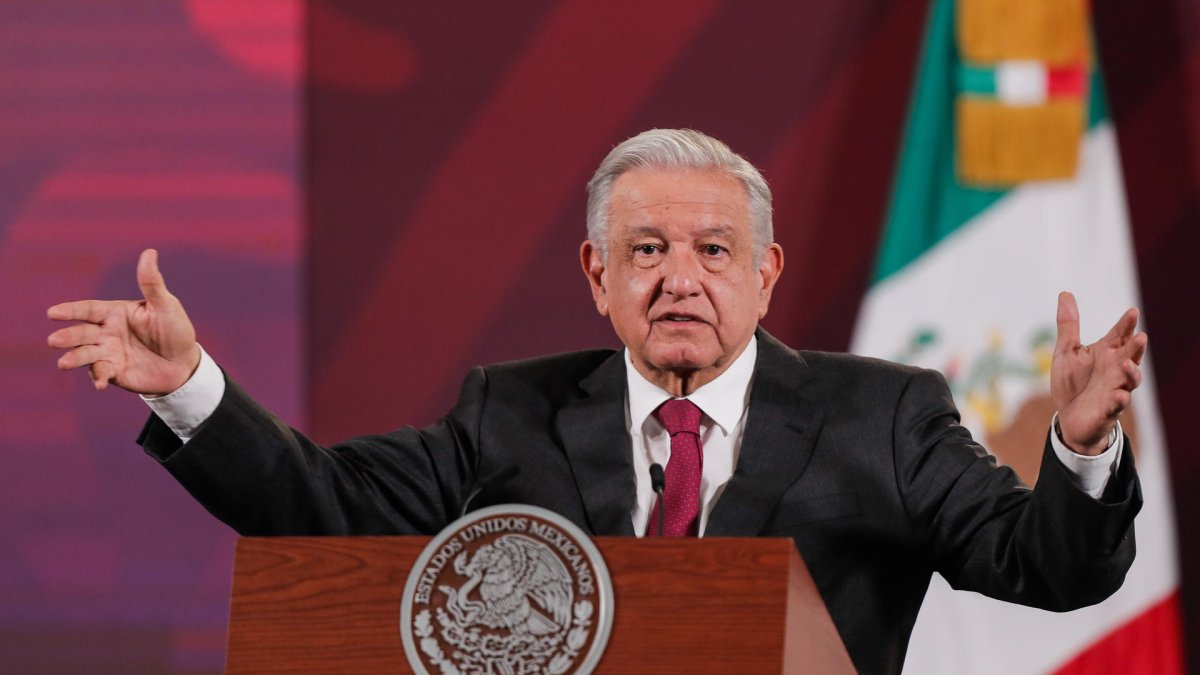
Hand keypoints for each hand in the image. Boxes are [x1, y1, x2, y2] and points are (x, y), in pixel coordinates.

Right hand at [47, 249, 199, 394]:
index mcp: (115, 313)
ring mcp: (108, 353)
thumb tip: (150, 252)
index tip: (52, 313)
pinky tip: (99, 384)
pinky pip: (101, 374)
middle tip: (54, 341)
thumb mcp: (165, 305)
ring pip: (85, 354)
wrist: (184, 363)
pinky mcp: (114, 372)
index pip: (88, 310)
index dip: (70, 311)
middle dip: (67, 337)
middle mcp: (106, 333)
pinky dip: (98, 378)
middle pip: (82, 333)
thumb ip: (152, 283)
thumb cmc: (175, 330)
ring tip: (63, 362)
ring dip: (74, 358)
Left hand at [1051, 291, 1146, 455]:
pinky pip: (1117, 405)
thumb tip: (1065, 294)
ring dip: (1132, 371)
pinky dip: (1119, 400)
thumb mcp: (1066, 351)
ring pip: (1130, 379)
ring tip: (1127, 363)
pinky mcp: (1109, 409)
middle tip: (1140, 336)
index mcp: (1106, 353)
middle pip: (1131, 355)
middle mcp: (1116, 369)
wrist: (1069, 416)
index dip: (1126, 325)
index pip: (1119, 335)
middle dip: (1136, 347)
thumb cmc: (1072, 382)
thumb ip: (1069, 325)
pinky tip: (1120, 396)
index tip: (1132, 312)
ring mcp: (1115, 388)